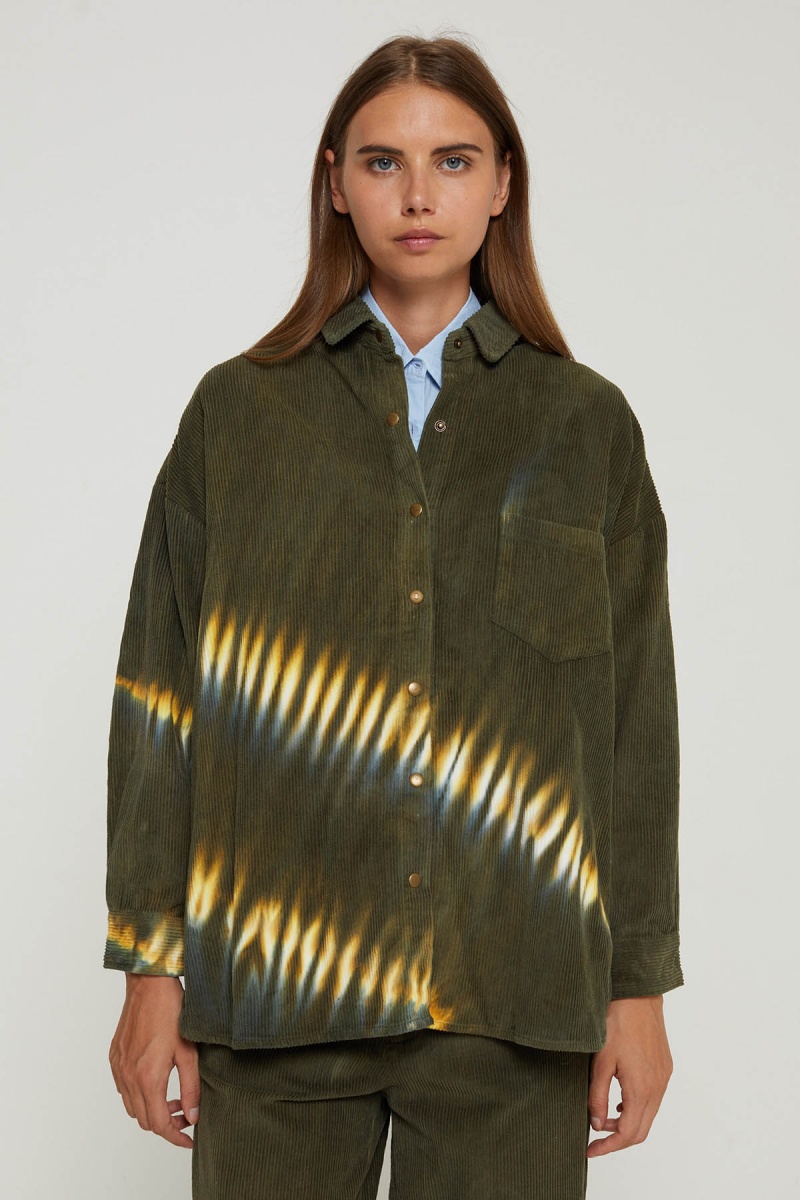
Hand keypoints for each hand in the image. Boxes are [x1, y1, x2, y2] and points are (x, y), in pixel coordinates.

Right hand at [109, 974, 200, 1148]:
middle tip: (187, 1114)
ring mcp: (119, 1067)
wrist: (149, 984)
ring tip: (174, 1097)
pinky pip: (124, 1088)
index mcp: (148, 1078)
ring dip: (152, 1110)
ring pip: (132, 1107)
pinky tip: (157, 1080)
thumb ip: (192, 1088)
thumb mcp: (189, 1052)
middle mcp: (128, 1077)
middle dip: (167, 1124)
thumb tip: (194, 1115)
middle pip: (144, 1120)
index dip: (176, 1137)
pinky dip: (140, 1094)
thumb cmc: (172, 1013)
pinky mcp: (115, 1057)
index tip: (190, 1139)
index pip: (159, 1124)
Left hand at [586, 994, 672, 1157]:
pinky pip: (654, 1099)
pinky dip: (637, 1108)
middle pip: (641, 1130)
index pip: (628, 1133)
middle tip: (595, 1139)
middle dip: (618, 1139)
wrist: (638, 995)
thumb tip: (597, 1125)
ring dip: (627, 1123)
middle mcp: (658, 1087)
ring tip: (603, 1118)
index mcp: (642, 1088)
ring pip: (648, 1115)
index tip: (591, 1151)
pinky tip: (620, 1100)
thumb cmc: (616, 1022)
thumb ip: (598, 1097)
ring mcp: (664, 1077)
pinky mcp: (664, 1067)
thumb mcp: (600, 1061)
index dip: (608, 1147)